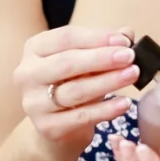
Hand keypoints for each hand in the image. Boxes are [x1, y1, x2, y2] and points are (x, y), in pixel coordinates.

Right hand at [13, 25, 139, 157]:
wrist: (58, 125)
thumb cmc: (73, 82)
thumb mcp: (87, 60)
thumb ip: (105, 45)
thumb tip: (127, 33)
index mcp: (35, 48)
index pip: (66, 37)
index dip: (96, 38)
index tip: (124, 41)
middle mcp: (27, 74)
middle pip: (67, 63)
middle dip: (102, 58)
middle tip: (130, 57)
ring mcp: (34, 103)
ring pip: (75, 90)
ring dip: (108, 81)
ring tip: (133, 75)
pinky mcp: (46, 127)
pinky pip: (81, 116)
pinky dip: (106, 109)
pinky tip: (124, 103)